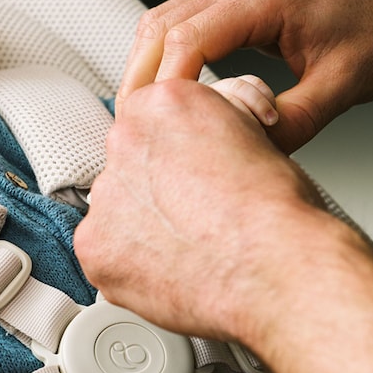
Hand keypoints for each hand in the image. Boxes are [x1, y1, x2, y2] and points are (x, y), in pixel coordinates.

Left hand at [75, 78, 324, 342]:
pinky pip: (106, 254)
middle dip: (156, 191)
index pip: (150, 122)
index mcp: (162, 103)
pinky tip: (171, 270)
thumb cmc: (277, 212)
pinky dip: (132, 266)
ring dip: (142, 228)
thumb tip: (206, 128)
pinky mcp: (95, 247)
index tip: (187, 175)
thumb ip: (211, 125)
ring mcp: (105, 196)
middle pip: (130, 166)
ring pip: (116, 211)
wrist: (275, 269)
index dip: (174, 154)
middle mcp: (125, 141)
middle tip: (195, 216)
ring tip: (188, 249)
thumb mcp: (254, 134)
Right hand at [117, 0, 372, 152]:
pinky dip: (166, 59)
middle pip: (158, 24)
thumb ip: (292, 124)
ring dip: (146, 67)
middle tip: (131, 127)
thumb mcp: (342, 88)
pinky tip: (170, 95)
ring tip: (142, 116)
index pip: (186, 37)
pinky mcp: (238, 6)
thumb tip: (247, 152)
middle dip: (139, 78)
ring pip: (162, 22)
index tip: (154, 126)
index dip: (162, 86)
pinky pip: (183, 26)